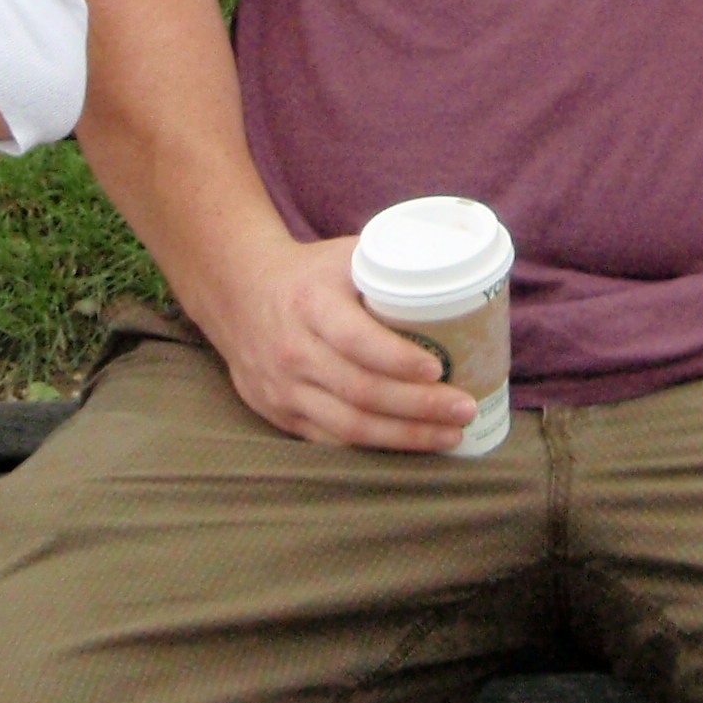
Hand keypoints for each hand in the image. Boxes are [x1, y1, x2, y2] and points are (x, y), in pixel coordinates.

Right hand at [193, 232, 478, 453]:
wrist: (238, 294)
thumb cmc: (309, 274)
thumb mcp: (345, 256)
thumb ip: (394, 262)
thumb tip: (461, 271)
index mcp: (311, 305)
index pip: (356, 340)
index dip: (398, 359)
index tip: (438, 368)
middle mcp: (293, 351)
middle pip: (360, 391)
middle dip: (418, 407)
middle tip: (464, 408)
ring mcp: (283, 389)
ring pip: (348, 425)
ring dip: (404, 436)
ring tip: (451, 436)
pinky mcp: (280, 414)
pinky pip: (331, 440)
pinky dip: (374, 447)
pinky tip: (410, 447)